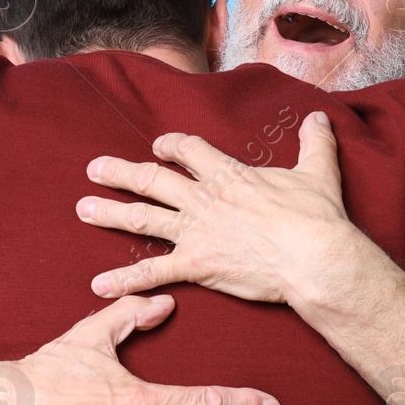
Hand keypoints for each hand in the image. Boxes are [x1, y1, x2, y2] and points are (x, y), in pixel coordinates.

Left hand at [76, 111, 354, 303]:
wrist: (313, 256)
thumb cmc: (316, 217)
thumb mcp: (318, 172)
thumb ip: (314, 144)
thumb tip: (321, 119)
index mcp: (229, 175)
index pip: (189, 151)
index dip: (171, 146)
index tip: (158, 146)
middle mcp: (204, 199)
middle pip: (153, 179)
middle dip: (121, 173)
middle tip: (94, 168)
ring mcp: (196, 231)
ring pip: (143, 217)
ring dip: (110, 213)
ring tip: (83, 209)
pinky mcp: (196, 265)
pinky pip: (153, 271)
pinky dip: (124, 279)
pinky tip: (98, 284)